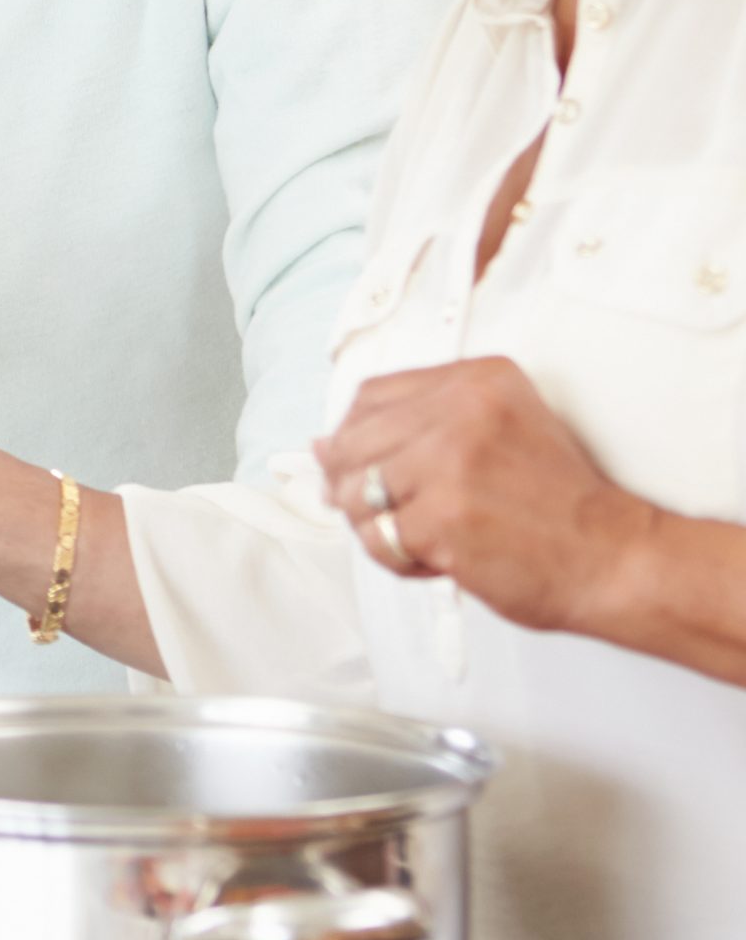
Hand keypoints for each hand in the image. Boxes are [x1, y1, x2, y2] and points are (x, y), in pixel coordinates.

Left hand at [315, 356, 654, 632]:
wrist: (616, 557)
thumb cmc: (562, 505)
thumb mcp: (502, 432)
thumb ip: (419, 426)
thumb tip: (324, 445)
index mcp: (478, 380)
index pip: (371, 396)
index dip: (354, 438)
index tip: (362, 465)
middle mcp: (461, 409)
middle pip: (353, 444)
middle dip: (355, 487)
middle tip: (390, 513)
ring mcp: (448, 461)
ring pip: (356, 493)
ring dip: (379, 527)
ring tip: (422, 538)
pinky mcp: (441, 514)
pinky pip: (378, 538)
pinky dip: (399, 559)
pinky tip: (438, 559)